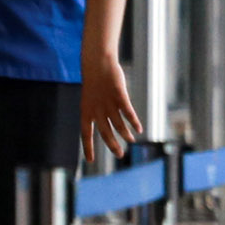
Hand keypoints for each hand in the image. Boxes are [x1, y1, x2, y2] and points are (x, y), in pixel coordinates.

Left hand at [77, 47, 139, 163]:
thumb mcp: (90, 100)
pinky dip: (134, 122)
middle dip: (113, 145)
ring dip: (125, 134)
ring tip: (131, 140)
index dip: (88, 148)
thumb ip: (96, 114)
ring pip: (118, 125)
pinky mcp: (119, 96)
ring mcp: (108, 104)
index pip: (85, 134)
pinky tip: (139, 129)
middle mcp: (96, 110)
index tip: (90, 161)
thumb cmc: (94, 83)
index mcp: (86, 112)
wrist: (98, 63)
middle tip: (120, 155)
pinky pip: (128, 113)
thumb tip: (106, 128)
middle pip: (105, 133)